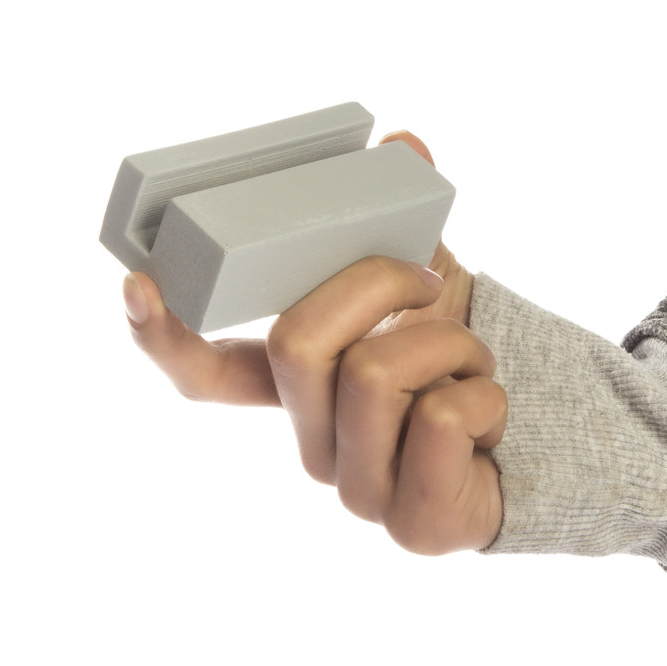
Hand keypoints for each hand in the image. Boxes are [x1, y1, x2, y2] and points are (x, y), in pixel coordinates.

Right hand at [122, 132, 505, 552]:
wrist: (530, 431)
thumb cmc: (457, 358)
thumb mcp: (428, 279)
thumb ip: (401, 221)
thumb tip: (406, 142)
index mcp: (297, 391)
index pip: (208, 377)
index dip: (164, 335)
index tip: (137, 282)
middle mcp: (311, 442)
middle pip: (296, 342)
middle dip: (374, 281)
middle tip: (428, 281)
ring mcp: (355, 488)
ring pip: (373, 373)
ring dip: (451, 341)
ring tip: (471, 361)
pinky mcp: (411, 522)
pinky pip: (439, 421)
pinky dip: (485, 391)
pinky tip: (487, 411)